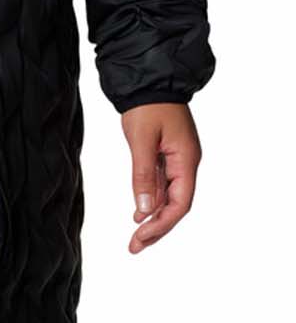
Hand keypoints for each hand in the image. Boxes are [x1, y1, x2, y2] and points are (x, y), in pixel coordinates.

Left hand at [122, 102, 202, 253]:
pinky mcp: (165, 153)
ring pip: (167, 195)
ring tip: (136, 236)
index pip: (180, 204)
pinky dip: (150, 198)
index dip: (162, 224)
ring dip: (152, 215)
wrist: (148, 76)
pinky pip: (161, 182)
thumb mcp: (141, 139)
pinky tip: (139, 211)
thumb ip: (142, 175)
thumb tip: (143, 209)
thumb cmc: (147, 104)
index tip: (141, 237)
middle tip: (135, 246)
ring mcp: (176, 158)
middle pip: (176, 204)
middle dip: (157, 227)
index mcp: (187, 161)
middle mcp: (186, 162)